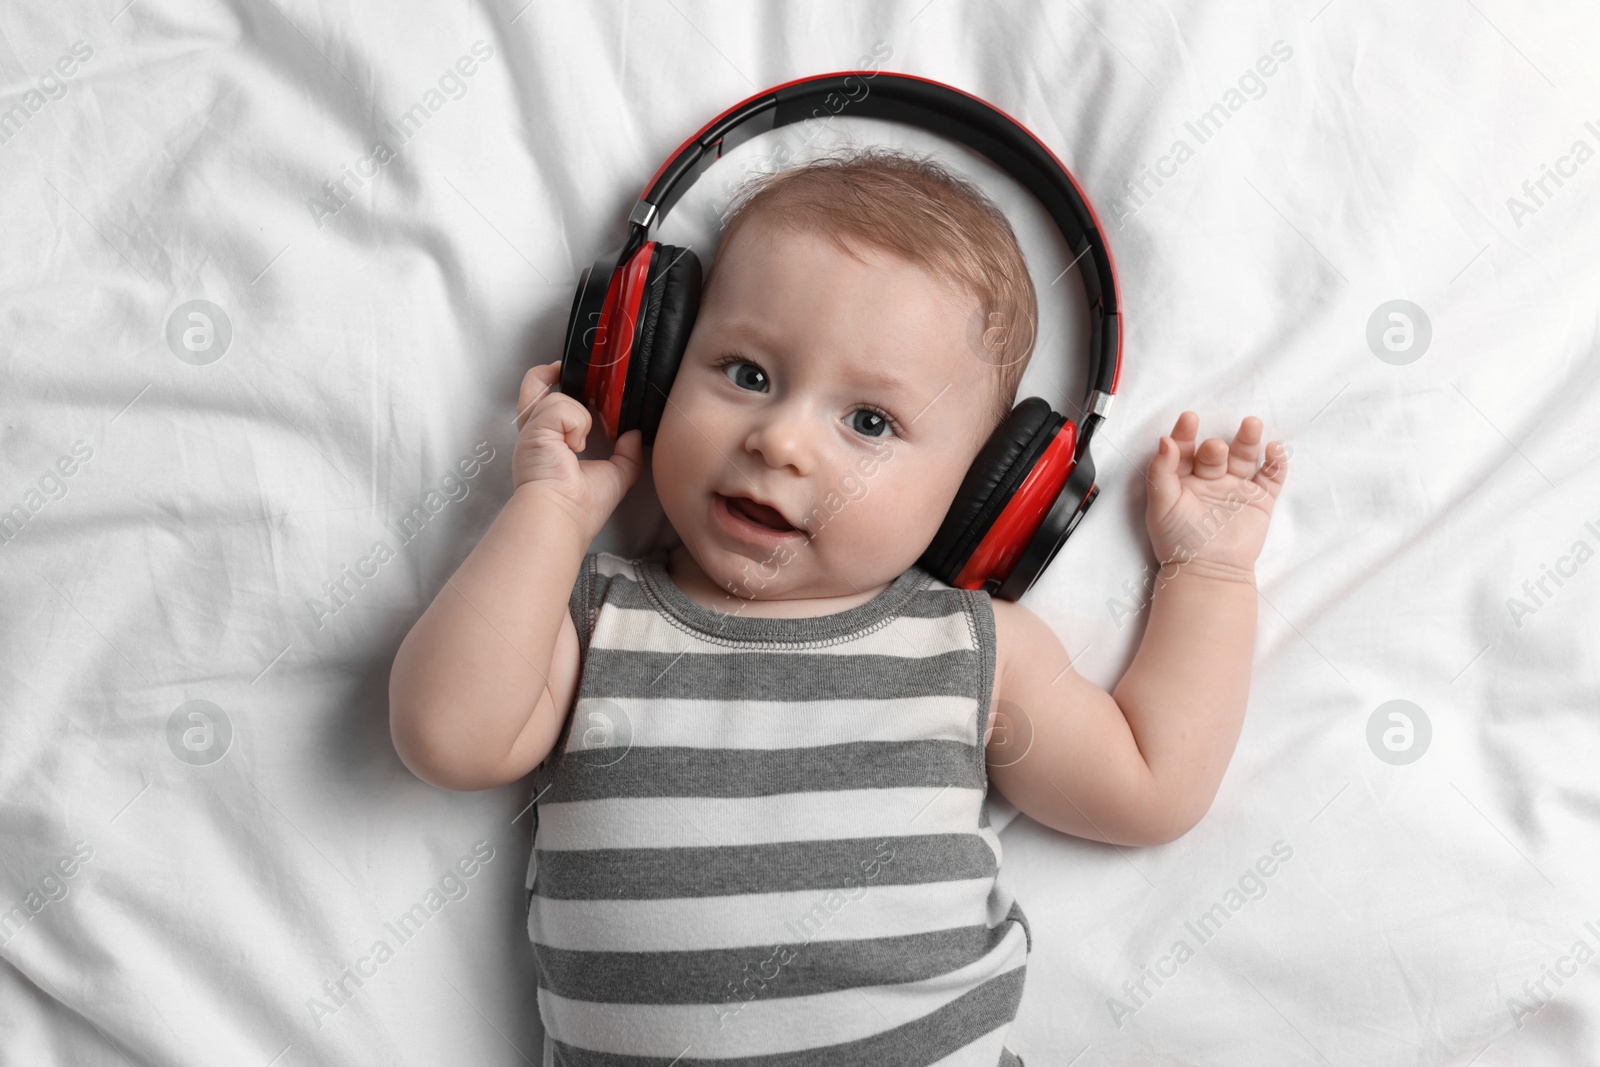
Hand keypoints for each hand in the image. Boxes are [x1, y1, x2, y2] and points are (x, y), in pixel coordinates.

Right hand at [512, 361, 643, 536]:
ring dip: (581, 416)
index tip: (587, 385)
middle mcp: (537, 433)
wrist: (563, 516)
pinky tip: (574, 446)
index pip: (548, 402)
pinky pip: (561, 406)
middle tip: (573, 377)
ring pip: (560, 396)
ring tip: (579, 445)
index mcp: (550, 443)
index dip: (563, 386)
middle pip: (535, 384)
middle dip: (554, 373)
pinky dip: (577, 423)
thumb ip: (628, 455)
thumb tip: (634, 434)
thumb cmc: (581, 507)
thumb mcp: (616, 476)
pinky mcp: (534, 429)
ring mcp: (533, 430)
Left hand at [1143, 412, 1287, 582]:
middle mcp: (1210, 479)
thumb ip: (1161, 471)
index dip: (1185, 433)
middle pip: (1215, 452)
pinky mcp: (1260, 500)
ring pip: (1244, 456)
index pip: (1184, 449)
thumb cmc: (1178, 541)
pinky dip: (1276, 462)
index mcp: (1183, 479)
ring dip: (1248, 439)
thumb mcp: (1162, 504)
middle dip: (1215, 447)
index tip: (1189, 419)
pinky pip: (1271, 476)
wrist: (1208, 572)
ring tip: (1251, 425)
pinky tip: (1274, 449)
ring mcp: (1236, 488)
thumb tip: (1164, 440)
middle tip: (1216, 448)